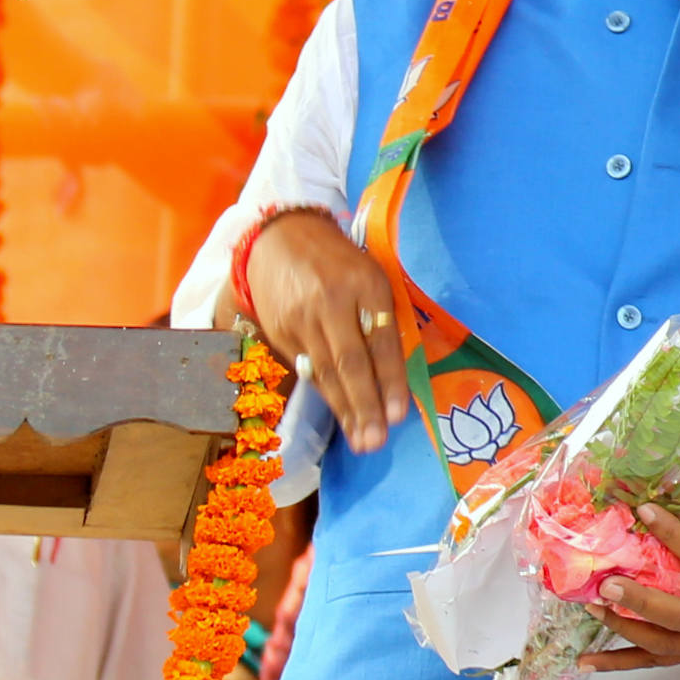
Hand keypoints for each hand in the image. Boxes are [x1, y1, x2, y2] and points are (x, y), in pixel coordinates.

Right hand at [239, 210, 410, 452]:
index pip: (380, 342)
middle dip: (365, 406)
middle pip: (349, 363)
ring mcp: (301, 319)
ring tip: (361, 441)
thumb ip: (383, 317)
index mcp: (365, 285)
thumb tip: (397, 372)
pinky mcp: (279, 331)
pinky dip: (325, 395)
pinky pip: (307, 369)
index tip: (400, 415)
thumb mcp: (372, 276)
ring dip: (345, 411)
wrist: (280, 237)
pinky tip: (339, 417)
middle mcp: (331, 304)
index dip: (390, 381)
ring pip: (325, 373)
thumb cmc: (340, 261)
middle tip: (376, 442)